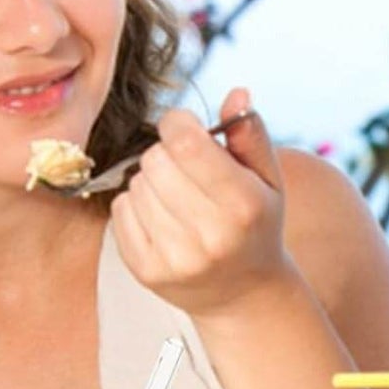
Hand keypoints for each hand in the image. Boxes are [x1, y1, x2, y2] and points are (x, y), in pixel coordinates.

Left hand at [110, 88, 293, 317]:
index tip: (185, 129)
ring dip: (152, 181)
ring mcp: (176, 258)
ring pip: (137, 184)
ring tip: (178, 198)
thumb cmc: (255, 225)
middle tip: (186, 170)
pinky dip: (137, 206)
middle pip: (156, 160)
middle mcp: (211, 235)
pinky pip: (121, 211)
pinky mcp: (147, 271)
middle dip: (167, 153)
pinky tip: (162, 218)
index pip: (185, 142)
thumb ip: (251, 134)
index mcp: (244, 205)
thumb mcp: (268, 180)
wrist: (244, 295)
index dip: (178, 123)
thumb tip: (236, 93)